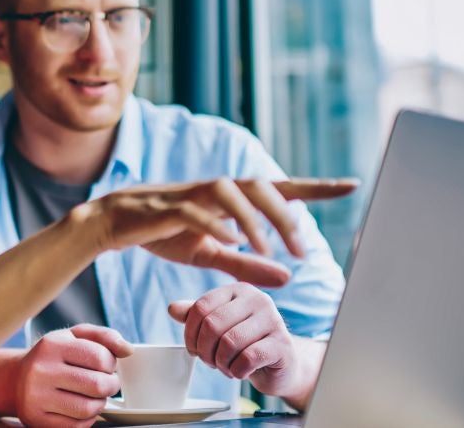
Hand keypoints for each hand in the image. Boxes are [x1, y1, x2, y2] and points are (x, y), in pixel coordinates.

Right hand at [15, 324, 129, 427]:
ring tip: (94, 396)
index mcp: (51, 345)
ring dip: (100, 404)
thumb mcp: (74, 336)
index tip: (106, 365)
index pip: (99, 356)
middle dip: (110, 385)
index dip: (111, 363)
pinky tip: (80, 408)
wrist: (15, 380)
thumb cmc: (52, 356)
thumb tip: (127, 349)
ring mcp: (36, 397)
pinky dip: (86, 419)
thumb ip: (104, 336)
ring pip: (88, 409)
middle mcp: (41, 370)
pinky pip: (76, 426)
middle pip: (97, 385)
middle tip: (107, 383)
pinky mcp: (37, 420)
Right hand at [73, 178, 355, 286]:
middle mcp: (215, 189)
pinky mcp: (165, 207)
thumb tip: (288, 277)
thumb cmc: (163, 233)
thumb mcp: (210, 254)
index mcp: (230, 198)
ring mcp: (190, 194)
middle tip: (301, 251)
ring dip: (254, 219)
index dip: (315, 187)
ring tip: (267, 249)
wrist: (112, 224)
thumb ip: (247, 263)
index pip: (279, 188)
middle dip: (285, 215)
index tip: (351, 185)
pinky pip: (195, 210)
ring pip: (230, 191)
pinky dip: (215, 223)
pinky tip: (230, 241)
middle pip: (260, 185)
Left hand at [168, 283, 309, 398]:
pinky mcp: (283, 345)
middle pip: (213, 324)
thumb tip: (172, 308)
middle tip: (209, 362)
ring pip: (229, 342)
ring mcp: (274, 320)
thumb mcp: (219, 326)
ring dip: (220, 363)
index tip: (193, 349)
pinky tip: (240, 372)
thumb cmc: (246, 344)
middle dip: (205, 350)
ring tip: (225, 367)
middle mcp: (258, 299)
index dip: (190, 333)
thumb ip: (197, 316)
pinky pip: (247, 359)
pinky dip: (237, 371)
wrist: (281, 365)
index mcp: (239, 290)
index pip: (201, 307)